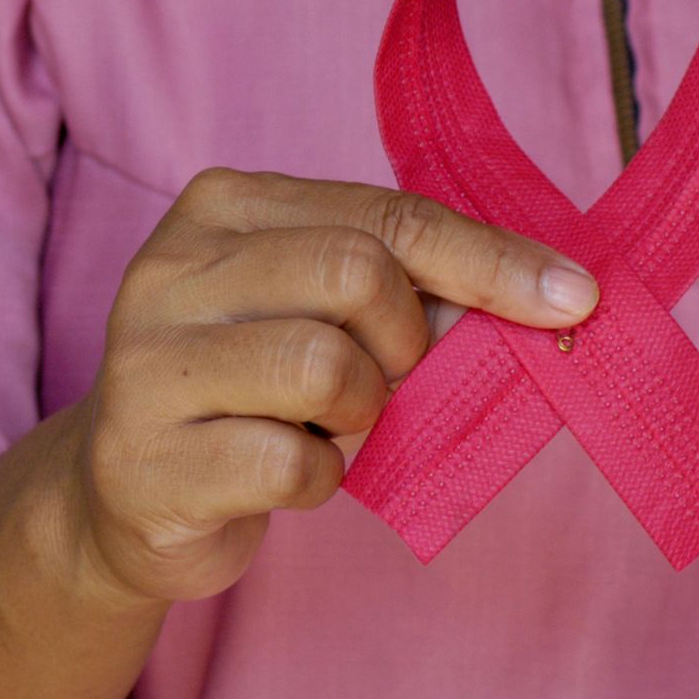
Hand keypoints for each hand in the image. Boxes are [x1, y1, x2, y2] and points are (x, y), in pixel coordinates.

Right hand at [68, 167, 599, 604]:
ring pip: (325, 366)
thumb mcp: (316, 310)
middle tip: (391, 381)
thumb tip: (545, 298)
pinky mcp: (145, 461)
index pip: (384, 214)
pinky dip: (320, 480)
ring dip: (362, 413)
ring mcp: (146, 365)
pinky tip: (286, 474)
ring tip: (327, 425)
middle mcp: (168, 270)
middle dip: (408, 342)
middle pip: (356, 274)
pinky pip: (291, 465)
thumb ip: (406, 288)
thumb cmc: (248, 389)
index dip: (490, 260)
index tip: (573, 297)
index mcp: (219, 207)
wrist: (125, 492)